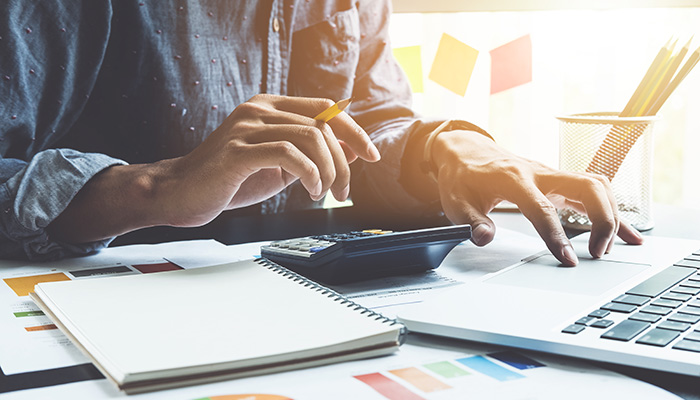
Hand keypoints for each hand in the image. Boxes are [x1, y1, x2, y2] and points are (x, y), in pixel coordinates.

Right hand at [160, 94, 379, 226]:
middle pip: (322, 125)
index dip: (353, 131)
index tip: (371, 155)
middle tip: (342, 192)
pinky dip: (309, 173)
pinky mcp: (237, 150)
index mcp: (270, 107)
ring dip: (328, 170)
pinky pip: (288, 153)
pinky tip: (310, 189)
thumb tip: (351, 149)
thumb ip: (312, 154)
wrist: (180, 194)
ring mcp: (246, 127)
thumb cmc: (228, 181)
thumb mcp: (281, 166)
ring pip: (310, 137)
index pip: (325, 108)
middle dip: (343, 162)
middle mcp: (258, 109)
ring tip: (323, 194)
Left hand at [431, 130, 643, 265]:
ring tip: (609, 247)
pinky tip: (627, 232)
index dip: (556, 235)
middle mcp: (539, 172)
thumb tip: (484, 237)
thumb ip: (472, 221)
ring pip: (596, 185)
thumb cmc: (462, 176)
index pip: (541, 208)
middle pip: (586, 186)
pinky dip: (612, 210)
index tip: (568, 260)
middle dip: (602, 219)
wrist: (466, 151)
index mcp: (513, 178)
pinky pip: (593, 190)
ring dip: (611, 214)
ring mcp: (552, 174)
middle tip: (598, 252)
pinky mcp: (558, 180)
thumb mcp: (456, 202)